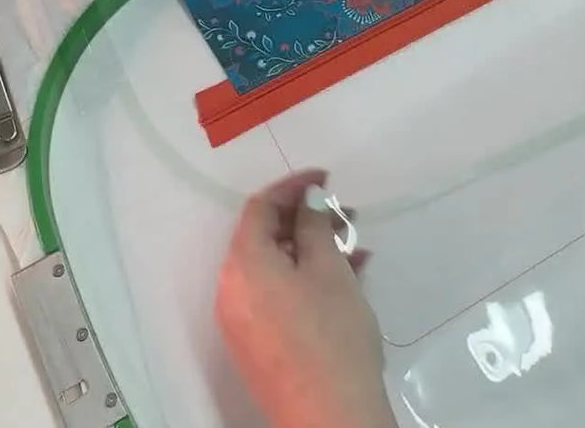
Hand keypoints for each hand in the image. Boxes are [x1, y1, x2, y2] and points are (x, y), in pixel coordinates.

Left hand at [216, 169, 393, 427]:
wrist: (328, 415)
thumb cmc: (332, 336)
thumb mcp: (329, 270)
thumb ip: (314, 227)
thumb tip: (306, 203)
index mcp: (242, 264)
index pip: (259, 207)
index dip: (292, 187)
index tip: (324, 180)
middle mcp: (231, 290)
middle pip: (263, 239)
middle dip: (305, 222)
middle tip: (345, 217)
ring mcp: (240, 322)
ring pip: (273, 270)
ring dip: (309, 253)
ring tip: (353, 252)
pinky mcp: (255, 346)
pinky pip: (275, 297)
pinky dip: (303, 282)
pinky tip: (342, 284)